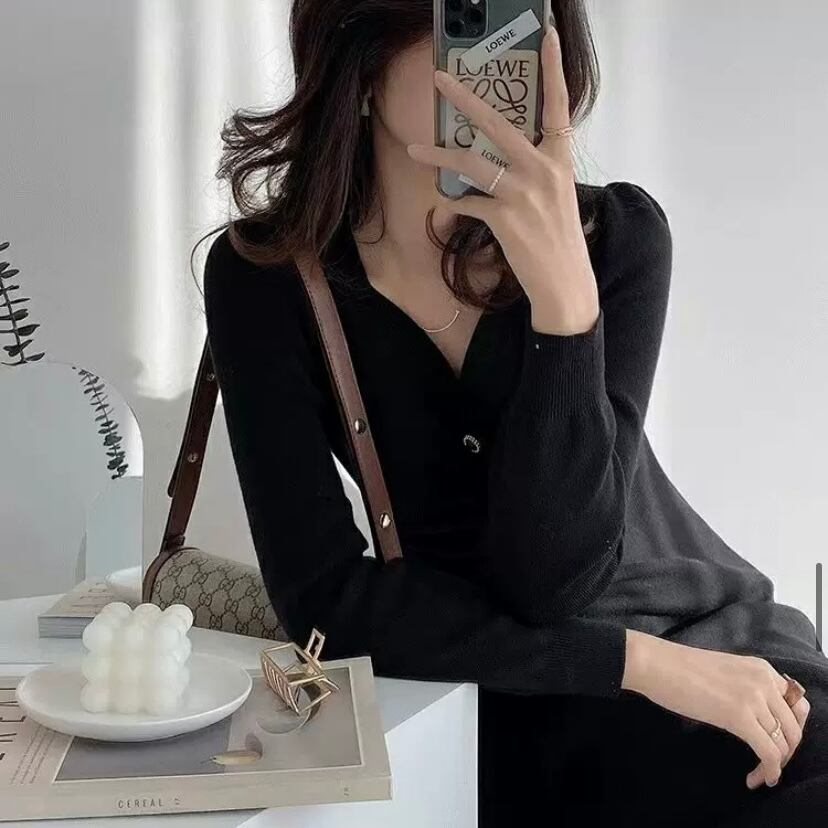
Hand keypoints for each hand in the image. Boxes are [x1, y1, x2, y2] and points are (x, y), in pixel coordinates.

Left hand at [406, 29, 597, 335]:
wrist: (565, 282)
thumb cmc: (560, 239)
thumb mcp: (557, 195)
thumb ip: (535, 170)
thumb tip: (501, 157)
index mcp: (560, 160)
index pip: (558, 106)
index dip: (552, 69)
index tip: (545, 34)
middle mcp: (543, 170)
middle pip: (497, 125)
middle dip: (465, 99)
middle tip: (441, 79)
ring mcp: (523, 194)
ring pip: (472, 163)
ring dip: (440, 156)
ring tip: (415, 151)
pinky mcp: (504, 219)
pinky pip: (468, 203)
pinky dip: (455, 203)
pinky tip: (448, 204)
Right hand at [624, 630, 810, 788]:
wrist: (656, 663)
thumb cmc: (680, 667)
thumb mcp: (726, 672)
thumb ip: (747, 688)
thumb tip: (756, 715)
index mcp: (761, 669)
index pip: (796, 704)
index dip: (790, 728)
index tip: (775, 741)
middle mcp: (764, 681)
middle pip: (794, 726)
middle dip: (786, 750)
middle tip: (767, 762)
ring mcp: (753, 697)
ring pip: (784, 742)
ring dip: (776, 763)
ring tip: (760, 773)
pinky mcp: (739, 716)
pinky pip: (769, 752)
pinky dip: (769, 770)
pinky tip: (757, 778)